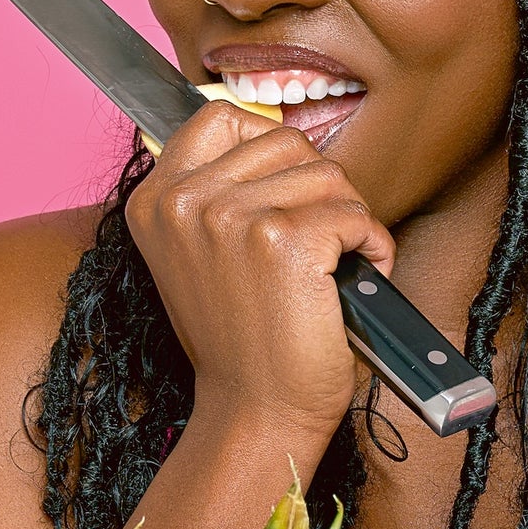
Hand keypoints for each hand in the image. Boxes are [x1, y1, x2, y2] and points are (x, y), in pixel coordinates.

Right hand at [125, 100, 394, 433]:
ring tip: (331, 267)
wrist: (256, 412)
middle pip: (286, 140)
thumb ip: (215, 191)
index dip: (268, 147)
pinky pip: (355, 213)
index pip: (221, 115)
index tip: (280, 194)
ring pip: (327, 174)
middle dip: (317, 188)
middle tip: (314, 244)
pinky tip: (351, 282)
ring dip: (347, 219)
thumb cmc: (241, 340)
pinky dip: (372, 247)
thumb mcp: (197, 255)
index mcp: (155, 200)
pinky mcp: (284, 240)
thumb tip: (265, 126)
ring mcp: (231, 217)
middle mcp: (184, 202)